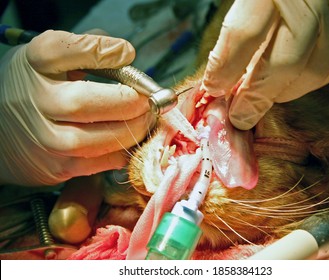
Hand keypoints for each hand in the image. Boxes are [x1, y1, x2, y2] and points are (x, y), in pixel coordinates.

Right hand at [0, 30, 154, 185]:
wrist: (1, 129)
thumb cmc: (34, 88)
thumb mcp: (51, 58)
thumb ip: (88, 49)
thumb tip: (126, 55)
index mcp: (37, 63)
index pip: (71, 50)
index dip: (105, 50)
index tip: (126, 53)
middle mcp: (39, 101)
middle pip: (91, 102)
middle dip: (132, 102)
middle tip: (149, 100)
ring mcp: (49, 139)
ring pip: (103, 139)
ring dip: (136, 129)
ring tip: (145, 118)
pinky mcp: (60, 167)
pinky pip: (106, 161)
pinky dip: (126, 149)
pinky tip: (130, 136)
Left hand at [202, 0, 328, 129]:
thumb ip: (245, 27)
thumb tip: (224, 73)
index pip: (245, 34)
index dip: (226, 68)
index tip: (215, 89)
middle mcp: (315, 0)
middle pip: (285, 63)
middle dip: (258, 95)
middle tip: (241, 114)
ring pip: (315, 70)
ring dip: (286, 92)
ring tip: (266, 96)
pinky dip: (314, 79)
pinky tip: (296, 81)